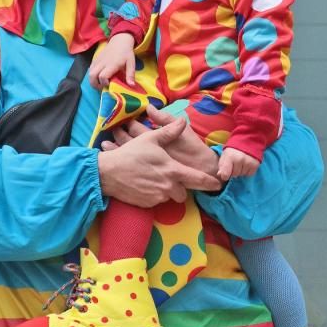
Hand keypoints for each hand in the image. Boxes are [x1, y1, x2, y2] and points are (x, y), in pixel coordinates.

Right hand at [89, 33, 135, 87]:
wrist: (120, 40)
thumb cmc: (126, 52)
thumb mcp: (131, 63)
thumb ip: (130, 74)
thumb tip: (131, 85)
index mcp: (112, 64)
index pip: (102, 76)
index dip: (104, 83)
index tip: (110, 84)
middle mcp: (102, 63)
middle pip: (92, 75)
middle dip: (95, 84)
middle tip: (101, 87)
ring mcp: (98, 60)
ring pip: (89, 72)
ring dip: (92, 80)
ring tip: (99, 83)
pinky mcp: (95, 59)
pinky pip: (90, 68)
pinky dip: (92, 74)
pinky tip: (98, 76)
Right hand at [97, 119, 220, 206]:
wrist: (108, 173)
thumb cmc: (131, 154)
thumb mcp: (150, 139)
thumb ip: (169, 131)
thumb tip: (182, 121)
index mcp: (173, 171)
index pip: (197, 180)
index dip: (209, 183)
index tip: (218, 185)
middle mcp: (168, 187)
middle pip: (183, 193)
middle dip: (181, 187)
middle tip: (172, 177)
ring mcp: (157, 197)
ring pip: (170, 197)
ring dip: (167, 190)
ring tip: (155, 178)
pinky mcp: (146, 205)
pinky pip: (157, 201)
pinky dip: (155, 194)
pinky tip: (146, 184)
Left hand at [217, 147, 259, 180]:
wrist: (247, 141)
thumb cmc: (233, 151)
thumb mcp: (224, 156)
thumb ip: (221, 166)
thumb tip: (220, 175)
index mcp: (229, 157)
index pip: (225, 174)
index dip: (225, 175)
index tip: (225, 173)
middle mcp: (239, 160)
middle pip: (234, 175)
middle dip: (233, 171)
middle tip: (234, 164)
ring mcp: (248, 162)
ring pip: (242, 175)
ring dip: (241, 171)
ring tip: (241, 163)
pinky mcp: (255, 164)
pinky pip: (249, 174)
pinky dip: (247, 171)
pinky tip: (246, 165)